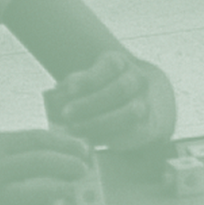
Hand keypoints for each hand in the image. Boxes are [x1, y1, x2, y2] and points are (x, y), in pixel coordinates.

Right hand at [0, 128, 94, 204]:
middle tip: (83, 168)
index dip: (65, 143)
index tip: (82, 147)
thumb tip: (65, 146)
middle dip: (68, 164)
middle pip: (40, 162)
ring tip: (71, 187)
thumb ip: (21, 147)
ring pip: (35, 192)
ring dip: (60, 189)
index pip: (37, 139)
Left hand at [53, 49, 175, 150]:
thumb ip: (73, 86)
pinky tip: (90, 141)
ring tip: (75, 130)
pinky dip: (109, 139)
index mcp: (121, 63)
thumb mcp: (91, 79)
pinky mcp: (150, 126)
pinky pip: (132, 134)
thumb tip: (53, 96)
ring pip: (129, 113)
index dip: (90, 77)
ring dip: (99, 123)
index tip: (69, 89)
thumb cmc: (105, 89)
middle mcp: (138, 80)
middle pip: (120, 89)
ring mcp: (147, 103)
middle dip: (91, 103)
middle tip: (66, 115)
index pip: (109, 65)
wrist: (145, 99)